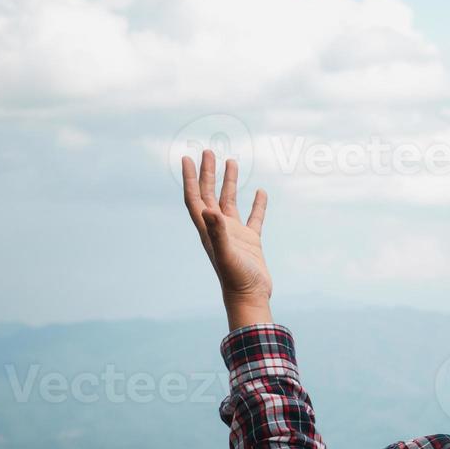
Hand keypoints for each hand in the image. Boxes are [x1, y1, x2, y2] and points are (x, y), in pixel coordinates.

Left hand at [182, 150, 272, 328]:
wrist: (250, 297)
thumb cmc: (236, 278)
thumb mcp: (226, 253)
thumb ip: (218, 232)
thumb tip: (210, 209)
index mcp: (208, 229)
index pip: (195, 198)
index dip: (190, 178)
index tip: (188, 158)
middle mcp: (218, 228)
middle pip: (209, 194)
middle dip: (208, 173)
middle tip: (209, 151)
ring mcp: (234, 234)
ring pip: (229, 202)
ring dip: (229, 182)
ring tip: (232, 161)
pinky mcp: (250, 241)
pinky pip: (253, 217)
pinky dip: (257, 204)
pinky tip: (261, 192)